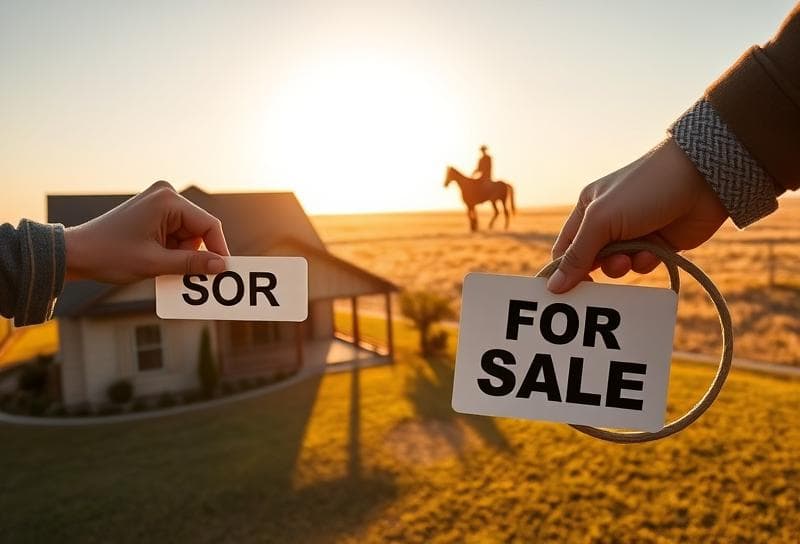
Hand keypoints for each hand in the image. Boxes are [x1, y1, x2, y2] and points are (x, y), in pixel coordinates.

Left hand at [64, 181, 229, 282]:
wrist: (76, 253)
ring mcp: (159, 203)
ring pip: (189, 236)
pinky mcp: (154, 213)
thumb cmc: (110, 255)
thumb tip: (222, 266)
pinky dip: (172, 251)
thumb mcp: (154, 263)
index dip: (218, 249)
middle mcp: (166, 195)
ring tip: (160, 268)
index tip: (223, 272)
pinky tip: (157, 261)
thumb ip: (191, 264)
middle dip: (193, 254)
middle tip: (183, 275)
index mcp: (167, 200)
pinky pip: (176, 235)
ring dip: (181, 255)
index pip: (208, 225)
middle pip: (199, 231)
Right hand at [548, 137, 728, 292]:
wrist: (703, 180)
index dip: (563, 270)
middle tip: (599, 282)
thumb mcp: (602, 221)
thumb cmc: (644, 190)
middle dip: (596, 270)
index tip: (564, 294)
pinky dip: (645, 262)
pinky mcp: (658, 243)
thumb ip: (577, 255)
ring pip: (616, 266)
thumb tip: (553, 286)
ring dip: (622, 267)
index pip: (566, 248)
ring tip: (631, 258)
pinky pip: (641, 265)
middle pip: (590, 261)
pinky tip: (654, 251)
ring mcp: (634, 233)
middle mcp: (608, 221)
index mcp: (588, 209)